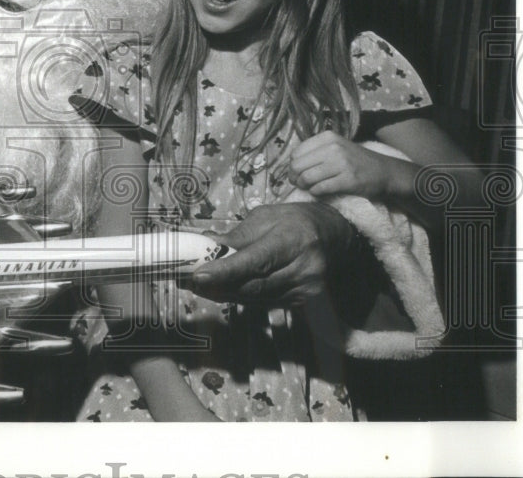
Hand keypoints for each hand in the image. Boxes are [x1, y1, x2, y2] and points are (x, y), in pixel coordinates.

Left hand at [190, 202, 355, 306]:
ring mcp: (306, 291)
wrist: (335, 238)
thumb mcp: (267, 217)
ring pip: (255, 299)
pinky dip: (241, 297)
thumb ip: (238, 236)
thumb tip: (205, 245)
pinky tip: (223, 290)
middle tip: (187, 280)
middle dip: (216, 286)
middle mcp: (304, 269)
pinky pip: (264, 303)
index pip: (255, 261)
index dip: (225, 271)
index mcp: (294, 240)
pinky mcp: (305, 304)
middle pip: (252, 286)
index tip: (199, 275)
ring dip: (224, 293)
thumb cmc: (296, 222)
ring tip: (198, 285)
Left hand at [289, 131, 407, 198]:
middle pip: (297, 166)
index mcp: (328, 137)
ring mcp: (341, 164)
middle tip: (299, 183)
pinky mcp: (347, 180)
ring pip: (306, 178)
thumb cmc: (355, 160)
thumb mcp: (336, 147)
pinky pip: (320, 189)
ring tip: (309, 187)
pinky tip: (320, 191)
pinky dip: (315, 193)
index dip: (292, 166)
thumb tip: (290, 166)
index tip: (297, 173)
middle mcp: (333, 147)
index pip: (296, 152)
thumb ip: (315, 151)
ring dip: (304, 186)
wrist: (384, 171)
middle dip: (294, 178)